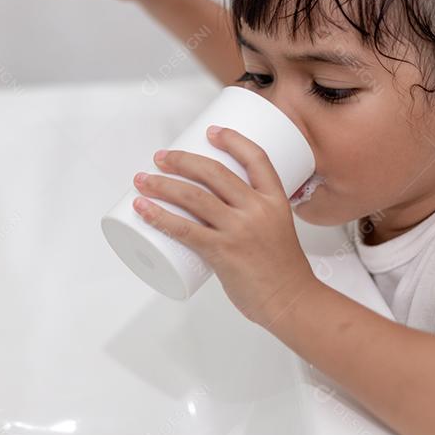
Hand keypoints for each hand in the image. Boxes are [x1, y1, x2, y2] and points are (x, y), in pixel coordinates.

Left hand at [131, 125, 317, 325]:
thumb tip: (213, 210)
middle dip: (181, 160)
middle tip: (160, 158)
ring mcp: (239, 229)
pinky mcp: (222, 252)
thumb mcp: (277, 228)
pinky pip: (183, 229)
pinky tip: (142, 208)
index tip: (211, 132)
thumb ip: (250, 214)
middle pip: (214, 172)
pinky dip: (158, 216)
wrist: (292, 301)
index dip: (232, 140)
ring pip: (193, 196)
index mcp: (276, 200)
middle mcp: (257, 209)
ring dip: (162, 184)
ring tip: (142, 180)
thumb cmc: (283, 271)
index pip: (256, 157)